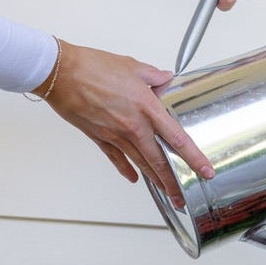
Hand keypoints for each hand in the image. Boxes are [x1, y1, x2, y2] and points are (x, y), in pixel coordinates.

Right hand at [38, 40, 214, 206]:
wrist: (59, 71)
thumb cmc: (92, 66)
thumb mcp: (132, 66)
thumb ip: (154, 76)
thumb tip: (166, 78)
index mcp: (147, 109)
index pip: (178, 139)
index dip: (195, 158)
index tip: (206, 171)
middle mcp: (134, 127)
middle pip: (160, 162)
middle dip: (174, 183)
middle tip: (184, 197)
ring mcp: (116, 135)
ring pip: (141, 164)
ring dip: (155, 181)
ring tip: (167, 194)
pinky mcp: (99, 137)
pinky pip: (116, 158)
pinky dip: (125, 169)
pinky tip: (134, 178)